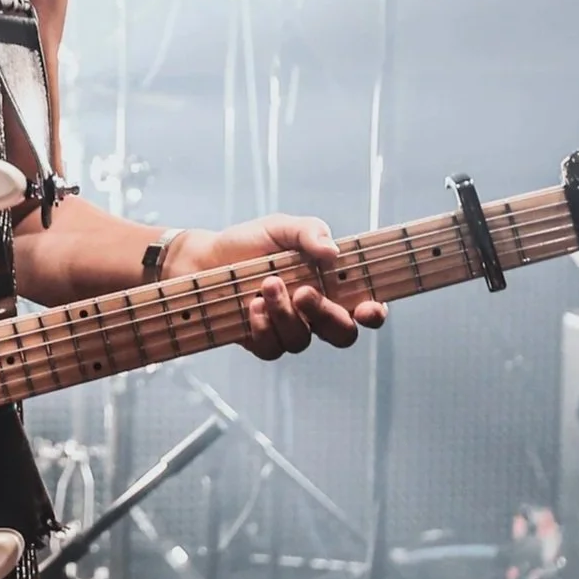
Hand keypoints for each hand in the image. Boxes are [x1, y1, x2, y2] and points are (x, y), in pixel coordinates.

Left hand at [173, 216, 387, 361]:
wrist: (204, 258)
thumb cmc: (250, 242)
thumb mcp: (282, 228)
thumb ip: (310, 233)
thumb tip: (332, 252)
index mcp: (331, 285)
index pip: (365, 308)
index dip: (374, 314)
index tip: (367, 309)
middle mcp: (314, 312)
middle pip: (341, 334)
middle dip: (326, 317)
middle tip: (304, 293)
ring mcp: (287, 329)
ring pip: (301, 341)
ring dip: (286, 315)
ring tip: (266, 285)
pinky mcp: (259, 340)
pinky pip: (271, 349)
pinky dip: (263, 329)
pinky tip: (251, 307)